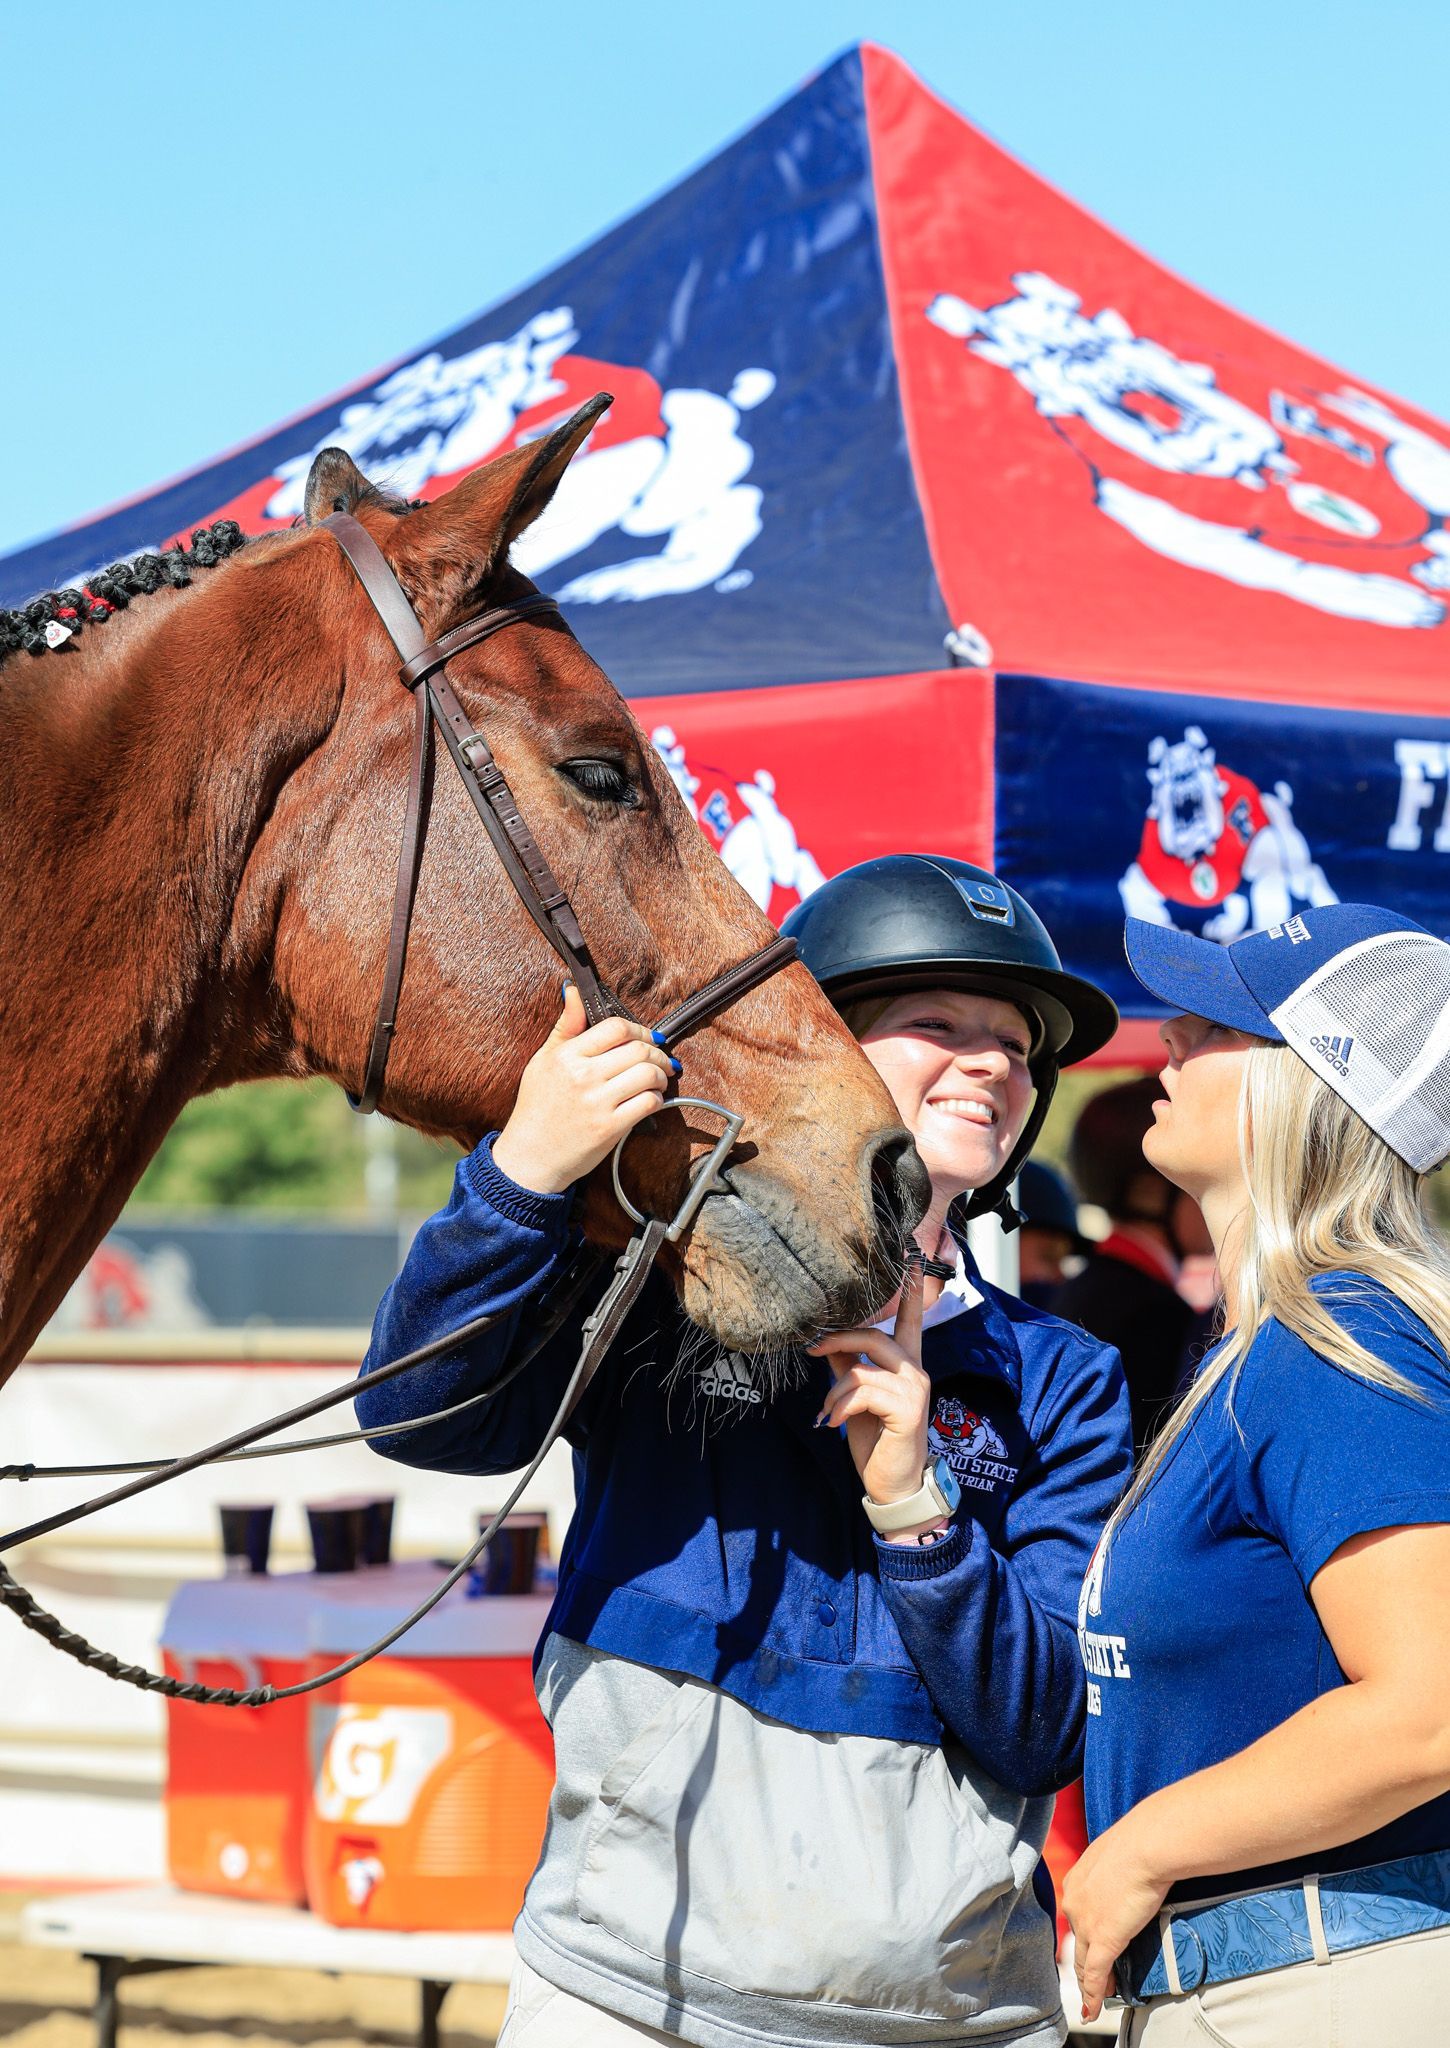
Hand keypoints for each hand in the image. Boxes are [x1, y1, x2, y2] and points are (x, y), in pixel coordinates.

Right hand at [491, 983, 678, 1194]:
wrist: (530, 1157)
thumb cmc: (536, 1108)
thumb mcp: (543, 1060)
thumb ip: (565, 1026)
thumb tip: (573, 990)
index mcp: (567, 1055)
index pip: (616, 1027)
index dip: (640, 1030)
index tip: (647, 1037)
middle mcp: (583, 1076)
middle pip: (638, 1049)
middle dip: (658, 1052)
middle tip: (661, 1059)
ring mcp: (598, 1102)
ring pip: (648, 1074)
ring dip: (661, 1075)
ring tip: (658, 1079)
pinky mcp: (610, 1128)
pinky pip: (648, 1103)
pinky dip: (658, 1099)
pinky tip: (651, 1100)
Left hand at [807, 1261, 930, 1510]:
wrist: (893, 1482)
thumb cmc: (875, 1437)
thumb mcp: (855, 1396)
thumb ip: (847, 1364)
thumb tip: (825, 1339)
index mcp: (906, 1362)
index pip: (911, 1317)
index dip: (911, 1288)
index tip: (911, 1255)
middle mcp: (915, 1369)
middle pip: (874, 1334)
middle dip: (838, 1338)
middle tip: (812, 1349)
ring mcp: (915, 1387)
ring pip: (862, 1365)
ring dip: (835, 1389)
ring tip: (827, 1411)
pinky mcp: (909, 1408)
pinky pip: (862, 1390)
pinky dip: (839, 1405)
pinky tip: (832, 1423)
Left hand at [1063, 1819, 1168, 2023]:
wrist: (1147, 1846)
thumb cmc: (1143, 1841)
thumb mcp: (1121, 1852)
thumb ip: (1120, 1868)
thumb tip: (1137, 1870)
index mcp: (1077, 1878)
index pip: (1079, 1914)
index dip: (1086, 1933)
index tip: (1093, 1944)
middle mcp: (1075, 1902)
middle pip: (1079, 1939)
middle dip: (1086, 1960)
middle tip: (1096, 1978)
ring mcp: (1086, 1923)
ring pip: (1084, 1961)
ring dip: (1090, 1983)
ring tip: (1093, 2000)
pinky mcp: (1104, 1940)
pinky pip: (1094, 1975)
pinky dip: (1093, 1996)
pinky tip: (1092, 2010)